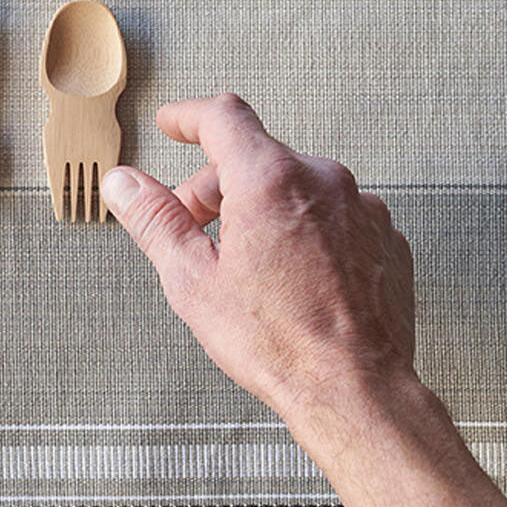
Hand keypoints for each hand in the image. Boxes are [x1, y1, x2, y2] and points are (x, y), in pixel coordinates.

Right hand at [100, 93, 415, 427]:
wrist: (355, 390)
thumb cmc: (280, 342)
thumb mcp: (191, 278)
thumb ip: (154, 218)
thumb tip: (123, 183)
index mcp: (270, 180)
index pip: (222, 117)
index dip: (187, 116)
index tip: (172, 123)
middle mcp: (323, 180)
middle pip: (254, 157)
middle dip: (215, 187)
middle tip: (194, 233)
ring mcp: (360, 207)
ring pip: (294, 185)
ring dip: (260, 208)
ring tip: (246, 264)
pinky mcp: (383, 236)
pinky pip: (331, 213)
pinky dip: (303, 229)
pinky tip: (290, 276)